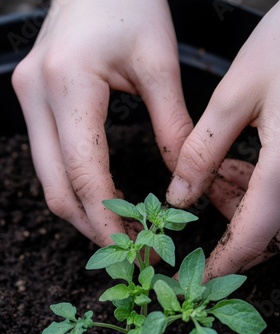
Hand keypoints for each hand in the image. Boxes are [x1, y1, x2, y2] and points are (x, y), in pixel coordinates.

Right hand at [12, 0, 191, 246]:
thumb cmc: (128, 3)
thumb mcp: (159, 62)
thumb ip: (173, 125)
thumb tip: (182, 182)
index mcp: (67, 84)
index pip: (84, 173)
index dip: (108, 219)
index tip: (134, 248)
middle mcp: (35, 95)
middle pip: (56, 187)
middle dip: (91, 226)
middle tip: (127, 250)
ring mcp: (27, 99)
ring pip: (48, 180)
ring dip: (82, 211)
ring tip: (119, 229)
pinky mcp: (31, 102)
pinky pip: (49, 161)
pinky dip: (75, 187)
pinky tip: (102, 197)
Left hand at [166, 1, 279, 278]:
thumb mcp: (236, 95)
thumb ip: (203, 151)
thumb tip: (178, 196)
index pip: (252, 236)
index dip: (223, 263)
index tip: (199, 279)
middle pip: (266, 232)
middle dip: (229, 229)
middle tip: (200, 201)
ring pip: (274, 214)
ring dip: (240, 205)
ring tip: (215, 174)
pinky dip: (256, 188)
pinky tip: (237, 164)